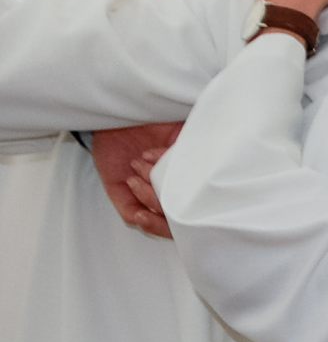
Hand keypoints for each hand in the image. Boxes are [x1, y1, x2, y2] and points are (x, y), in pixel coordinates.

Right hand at [90, 122, 181, 238]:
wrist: (116, 114)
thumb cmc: (116, 147)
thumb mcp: (115, 183)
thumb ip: (128, 206)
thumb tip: (142, 222)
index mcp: (165, 198)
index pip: (174, 226)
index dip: (158, 226)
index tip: (140, 216)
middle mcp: (182, 186)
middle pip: (185, 212)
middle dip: (154, 201)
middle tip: (134, 182)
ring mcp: (192, 168)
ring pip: (186, 190)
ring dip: (155, 180)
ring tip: (138, 164)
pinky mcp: (198, 148)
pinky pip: (188, 165)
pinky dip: (164, 162)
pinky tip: (149, 154)